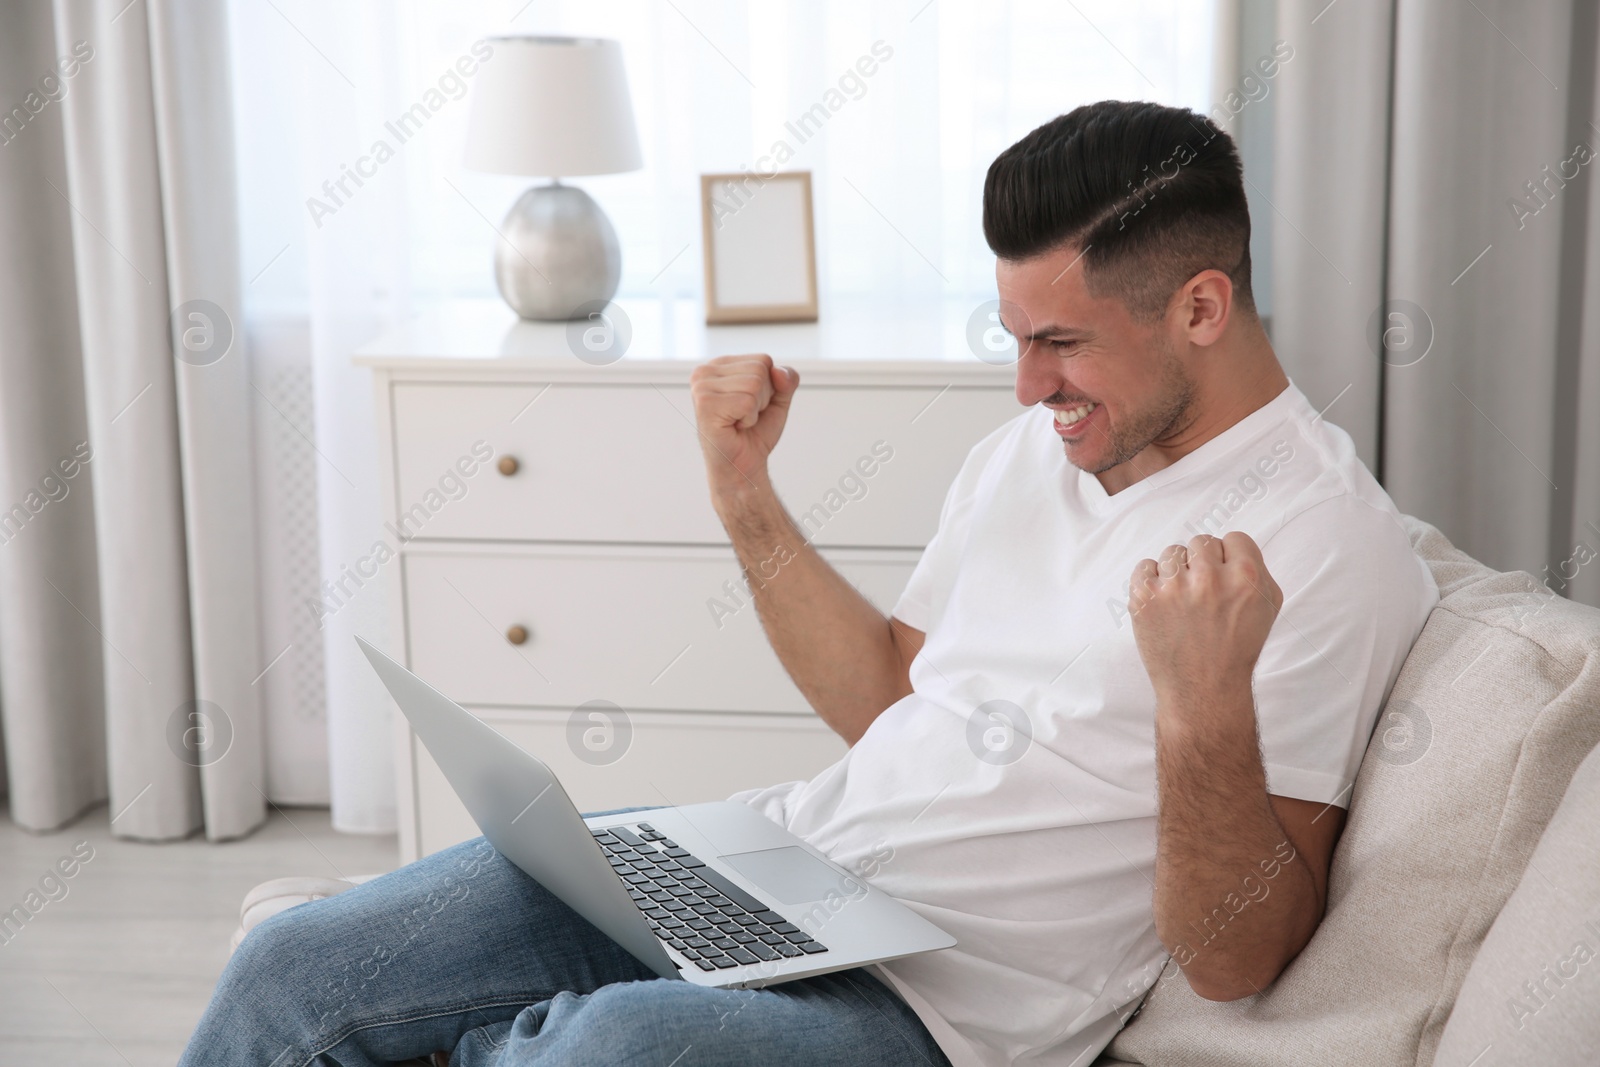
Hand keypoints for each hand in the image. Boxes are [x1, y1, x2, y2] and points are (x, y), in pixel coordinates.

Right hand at [688, 354, 799, 495]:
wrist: (742, 465)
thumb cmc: (754, 433)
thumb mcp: (777, 400)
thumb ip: (786, 379)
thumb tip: (778, 371)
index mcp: (719, 366)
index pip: (763, 360)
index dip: (768, 387)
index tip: (750, 405)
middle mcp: (705, 372)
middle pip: (760, 369)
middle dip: (762, 398)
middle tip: (744, 416)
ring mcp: (702, 387)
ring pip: (754, 383)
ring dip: (755, 410)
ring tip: (739, 421)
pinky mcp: (705, 404)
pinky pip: (747, 401)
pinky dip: (749, 419)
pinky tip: (734, 427)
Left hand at [1128, 532, 1282, 699]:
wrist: (1203, 689)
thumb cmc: (1237, 649)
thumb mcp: (1267, 607)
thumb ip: (1257, 569)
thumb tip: (1235, 548)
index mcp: (1246, 577)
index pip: (1234, 539)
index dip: (1230, 559)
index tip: (1225, 579)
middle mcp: (1210, 578)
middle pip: (1202, 542)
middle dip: (1203, 564)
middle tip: (1204, 594)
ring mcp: (1174, 587)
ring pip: (1173, 553)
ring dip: (1177, 572)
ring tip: (1183, 602)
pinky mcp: (1145, 598)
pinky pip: (1144, 566)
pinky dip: (1151, 581)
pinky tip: (1162, 602)